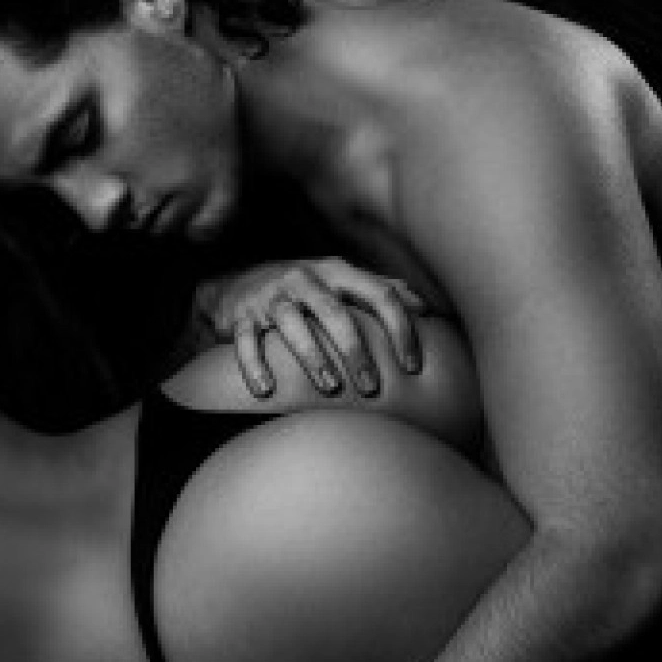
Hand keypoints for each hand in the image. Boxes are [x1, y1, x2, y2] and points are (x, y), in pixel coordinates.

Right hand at [195, 258, 428, 397]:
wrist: (236, 283)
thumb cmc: (303, 288)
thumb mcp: (341, 280)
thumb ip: (380, 289)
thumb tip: (425, 306)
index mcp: (337, 271)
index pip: (379, 294)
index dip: (400, 329)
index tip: (412, 367)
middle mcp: (304, 278)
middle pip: (335, 312)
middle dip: (355, 351)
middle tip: (371, 388)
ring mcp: (270, 296)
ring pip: (292, 323)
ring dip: (312, 357)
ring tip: (329, 388)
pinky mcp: (239, 316)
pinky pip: (245, 341)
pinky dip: (254, 364)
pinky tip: (266, 389)